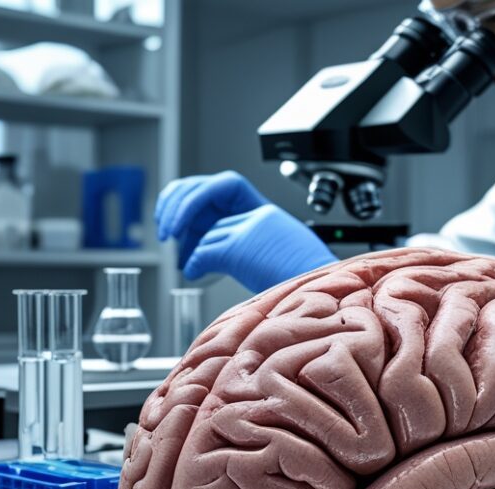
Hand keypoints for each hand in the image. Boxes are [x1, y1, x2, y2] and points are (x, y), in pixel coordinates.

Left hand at [155, 172, 337, 291]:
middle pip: (208, 195)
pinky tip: (192, 273)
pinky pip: (205, 251)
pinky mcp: (240, 248)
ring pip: (207, 230)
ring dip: (190, 243)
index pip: (224, 191)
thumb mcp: (277, 257)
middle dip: (181, 208)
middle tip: (168, 229)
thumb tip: (213, 256)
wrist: (327, 291)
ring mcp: (250, 230)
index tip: (186, 217)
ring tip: (182, 257)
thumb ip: (249, 248)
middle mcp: (259, 216)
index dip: (199, 198)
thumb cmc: (307, 283)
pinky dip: (194, 263)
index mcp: (267, 215)